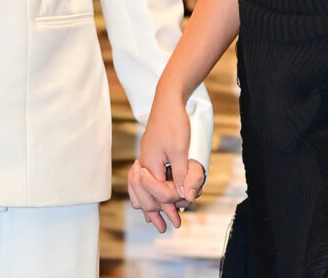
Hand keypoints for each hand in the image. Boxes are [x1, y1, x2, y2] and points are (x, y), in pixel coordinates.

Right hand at [128, 90, 205, 232]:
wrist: (168, 99)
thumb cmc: (174, 122)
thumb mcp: (180, 150)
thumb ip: (181, 175)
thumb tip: (185, 197)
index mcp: (150, 164)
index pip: (157, 194)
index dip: (168, 208)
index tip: (177, 221)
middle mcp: (144, 162)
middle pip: (145, 194)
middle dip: (154, 212)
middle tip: (162, 228)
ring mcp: (146, 157)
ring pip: (142, 188)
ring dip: (150, 202)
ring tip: (153, 218)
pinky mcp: (150, 152)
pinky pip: (146, 178)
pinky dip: (149, 190)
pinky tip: (155, 193)